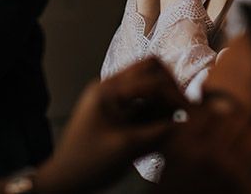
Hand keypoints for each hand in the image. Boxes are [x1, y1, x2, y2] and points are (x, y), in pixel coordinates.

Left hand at [34, 58, 186, 193]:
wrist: (62, 181)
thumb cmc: (87, 164)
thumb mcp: (126, 149)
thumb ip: (158, 132)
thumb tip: (185, 122)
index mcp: (108, 90)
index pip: (150, 79)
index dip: (173, 94)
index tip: (188, 110)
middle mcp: (110, 86)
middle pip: (149, 69)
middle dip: (169, 86)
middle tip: (182, 107)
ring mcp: (112, 96)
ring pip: (146, 82)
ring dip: (162, 97)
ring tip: (175, 118)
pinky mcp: (115, 109)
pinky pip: (140, 99)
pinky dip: (154, 108)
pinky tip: (163, 124)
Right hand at [159, 104, 250, 193]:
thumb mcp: (169, 164)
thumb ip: (186, 136)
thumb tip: (209, 106)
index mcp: (184, 146)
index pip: (213, 109)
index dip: (217, 117)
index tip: (216, 129)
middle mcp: (209, 156)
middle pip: (241, 116)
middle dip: (240, 128)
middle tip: (234, 143)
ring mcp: (234, 177)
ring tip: (248, 160)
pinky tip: (247, 193)